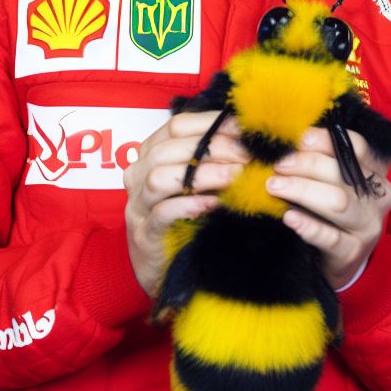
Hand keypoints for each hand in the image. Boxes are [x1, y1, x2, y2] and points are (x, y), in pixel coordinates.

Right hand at [123, 111, 246, 295]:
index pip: (177, 125)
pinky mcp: (145, 234)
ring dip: (204, 174)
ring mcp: (138, 205)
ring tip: (237, 176)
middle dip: (215, 147)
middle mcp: (138, 175)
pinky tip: (216, 203)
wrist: (168, 266)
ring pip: (161, 178)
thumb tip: (253, 137)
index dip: (214, 124)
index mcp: (151, 153)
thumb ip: (216, 157)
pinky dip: (190, 205)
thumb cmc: (189, 214)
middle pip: (170, 149)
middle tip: (249, 155)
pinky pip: (162, 213)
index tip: (247, 130)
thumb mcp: (201, 180)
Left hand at [267, 127, 390, 290]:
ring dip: (303, 190)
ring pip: (337, 202)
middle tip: (278, 165)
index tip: (300, 138)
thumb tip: (292, 139)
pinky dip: (308, 225)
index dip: (328, 140)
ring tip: (274, 186)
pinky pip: (330, 238)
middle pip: (345, 173)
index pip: (359, 148)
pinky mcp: (352, 252)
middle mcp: (379, 198)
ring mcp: (368, 227)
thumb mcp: (335, 185)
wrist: (341, 260)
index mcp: (377, 174)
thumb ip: (323, 163)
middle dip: (307, 164)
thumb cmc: (333, 214)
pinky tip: (289, 217)